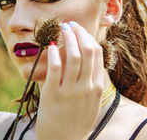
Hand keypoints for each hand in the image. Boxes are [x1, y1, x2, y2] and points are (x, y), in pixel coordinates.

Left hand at [36, 21, 104, 139]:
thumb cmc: (76, 121)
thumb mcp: (91, 103)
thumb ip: (92, 83)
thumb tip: (89, 61)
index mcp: (97, 87)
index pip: (96, 53)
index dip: (88, 37)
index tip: (80, 30)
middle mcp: (86, 87)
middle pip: (86, 50)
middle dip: (78, 33)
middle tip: (70, 25)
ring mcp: (70, 91)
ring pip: (72, 56)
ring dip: (67, 38)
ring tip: (61, 30)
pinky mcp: (52, 94)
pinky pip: (54, 68)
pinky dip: (53, 53)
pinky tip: (50, 46)